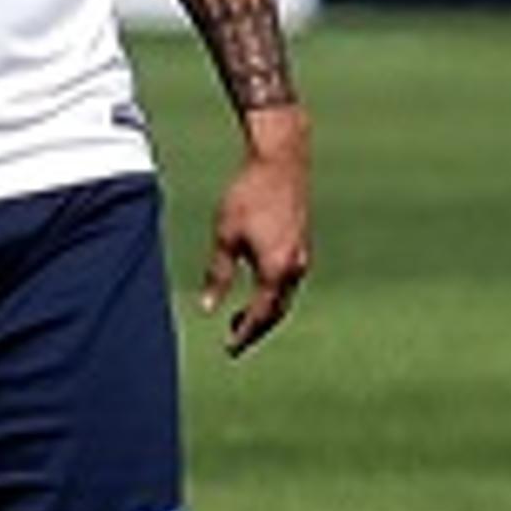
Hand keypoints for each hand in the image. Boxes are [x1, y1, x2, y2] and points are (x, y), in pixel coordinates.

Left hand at [200, 116, 311, 354]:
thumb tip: (208, 307)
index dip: (245, 335)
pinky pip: (290, 279)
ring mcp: (303, 254)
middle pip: (277, 311)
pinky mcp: (302, 242)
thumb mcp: (225, 236)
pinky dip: (274, 292)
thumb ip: (218, 275)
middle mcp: (295, 267)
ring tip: (242, 320)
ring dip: (266, 311)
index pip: (261, 315)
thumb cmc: (248, 195)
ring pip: (285, 295)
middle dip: (257, 328)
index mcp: (276, 269)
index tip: (230, 349)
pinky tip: (259, 289)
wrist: (280, 161)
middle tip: (236, 342)